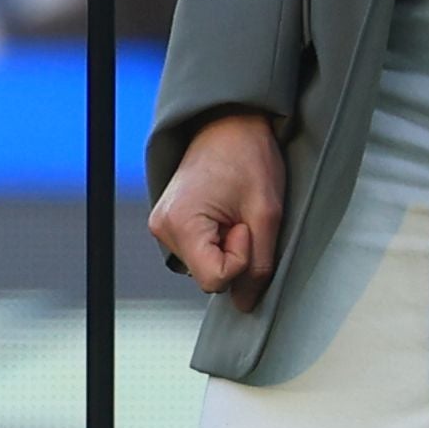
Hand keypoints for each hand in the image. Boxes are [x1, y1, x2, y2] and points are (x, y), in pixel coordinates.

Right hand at [149, 108, 284, 309]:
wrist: (229, 123)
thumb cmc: (247, 158)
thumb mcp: (266, 214)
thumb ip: (259, 265)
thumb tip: (245, 305)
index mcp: (180, 224)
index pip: (214, 280)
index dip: (241, 259)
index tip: (246, 226)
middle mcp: (162, 228)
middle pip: (207, 276)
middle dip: (233, 255)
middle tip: (242, 217)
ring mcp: (163, 226)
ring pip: (204, 266)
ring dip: (226, 248)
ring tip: (232, 211)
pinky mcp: (169, 223)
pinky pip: (199, 252)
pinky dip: (217, 241)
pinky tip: (223, 214)